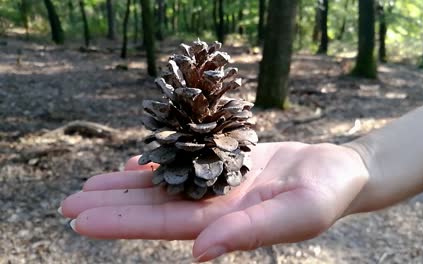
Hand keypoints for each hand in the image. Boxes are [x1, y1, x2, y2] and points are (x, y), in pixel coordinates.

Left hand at [59, 142, 367, 261]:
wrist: (337, 170)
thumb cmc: (327, 195)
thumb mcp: (297, 215)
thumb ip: (249, 234)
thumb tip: (197, 254)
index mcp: (226, 223)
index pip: (166, 224)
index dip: (124, 223)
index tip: (82, 221)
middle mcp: (214, 206)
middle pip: (155, 206)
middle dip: (112, 205)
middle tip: (66, 205)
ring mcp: (217, 183)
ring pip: (164, 184)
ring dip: (126, 185)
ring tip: (88, 184)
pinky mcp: (224, 161)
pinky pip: (184, 162)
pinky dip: (158, 165)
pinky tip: (133, 166)